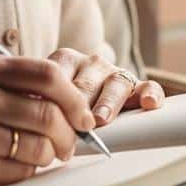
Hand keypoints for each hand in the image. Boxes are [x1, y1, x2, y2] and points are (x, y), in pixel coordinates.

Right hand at [0, 53, 97, 185]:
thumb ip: (11, 83)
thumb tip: (68, 98)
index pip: (45, 73)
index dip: (74, 96)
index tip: (83, 113)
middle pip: (48, 112)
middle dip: (70, 133)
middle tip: (70, 142)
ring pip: (39, 146)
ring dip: (50, 155)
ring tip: (42, 155)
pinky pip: (20, 172)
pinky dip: (28, 172)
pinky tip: (16, 167)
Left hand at [46, 48, 165, 127]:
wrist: (87, 99)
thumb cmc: (64, 105)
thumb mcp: (50, 98)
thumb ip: (45, 105)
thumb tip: (36, 125)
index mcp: (66, 61)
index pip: (59, 74)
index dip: (54, 95)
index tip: (48, 111)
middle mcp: (91, 64)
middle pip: (86, 83)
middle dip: (80, 102)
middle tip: (75, 121)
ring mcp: (115, 73)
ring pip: (116, 83)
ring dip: (107, 102)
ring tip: (101, 119)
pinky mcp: (138, 86)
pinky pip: (148, 86)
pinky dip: (150, 94)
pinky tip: (148, 103)